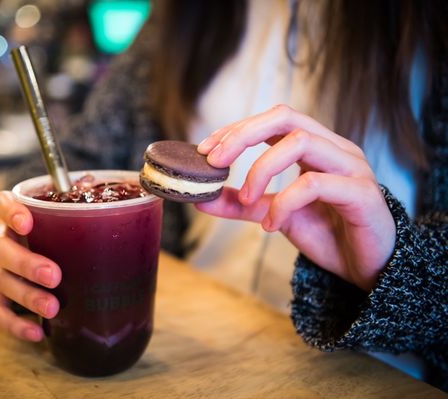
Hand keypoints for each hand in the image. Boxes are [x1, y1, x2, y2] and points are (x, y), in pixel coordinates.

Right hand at [0, 191, 61, 340]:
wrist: (23, 248)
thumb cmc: (49, 227)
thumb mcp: (56, 210)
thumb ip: (72, 198)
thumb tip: (95, 182)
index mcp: (12, 215)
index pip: (1, 205)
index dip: (10, 212)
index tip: (28, 221)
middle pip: (1, 250)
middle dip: (27, 264)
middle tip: (54, 275)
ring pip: (2, 283)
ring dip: (27, 297)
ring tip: (53, 308)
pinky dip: (16, 325)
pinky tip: (38, 334)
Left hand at [196, 105, 395, 290]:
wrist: (368, 267)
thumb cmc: (327, 234)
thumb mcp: (274, 215)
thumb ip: (242, 204)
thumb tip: (200, 198)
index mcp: (315, 146)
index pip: (272, 120)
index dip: (236, 129)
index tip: (205, 150)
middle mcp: (334, 148)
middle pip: (285, 117)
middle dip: (243, 134)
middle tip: (214, 161)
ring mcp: (351, 167)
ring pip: (300, 142)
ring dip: (261, 169)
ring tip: (246, 198)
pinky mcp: (362, 193)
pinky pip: (315, 184)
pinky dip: (284, 202)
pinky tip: (272, 225)